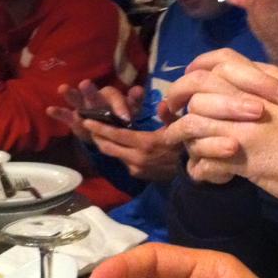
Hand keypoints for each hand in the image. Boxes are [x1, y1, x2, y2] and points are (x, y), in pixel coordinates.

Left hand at [50, 81, 178, 179]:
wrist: (191, 171)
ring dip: (105, 144)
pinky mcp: (139, 175)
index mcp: (145, 143)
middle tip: (87, 125)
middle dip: (96, 136)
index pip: (116, 135)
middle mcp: (137, 158)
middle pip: (108, 147)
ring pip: (114, 154)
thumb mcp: (179, 127)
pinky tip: (116, 144)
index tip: (86, 120)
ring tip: (98, 134)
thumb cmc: (185, 145)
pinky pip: (123, 161)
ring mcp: (136, 168)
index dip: (99, 127)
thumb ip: (168, 115)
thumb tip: (163, 102)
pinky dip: (117, 152)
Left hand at [161, 50, 277, 205]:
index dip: (198, 67)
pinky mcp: (241, 153)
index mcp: (267, 80)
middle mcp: (253, 95)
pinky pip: (204, 155)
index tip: (187, 78)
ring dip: (182, 135)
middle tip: (168, 110)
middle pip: (198, 84)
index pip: (222, 59)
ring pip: (194, 119)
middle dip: (176, 95)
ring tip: (179, 145)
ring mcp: (245, 123)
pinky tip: (200, 172)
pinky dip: (199, 167)